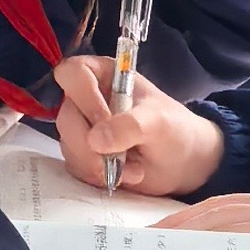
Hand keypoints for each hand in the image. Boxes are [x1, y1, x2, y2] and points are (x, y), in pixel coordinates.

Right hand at [52, 51, 223, 199]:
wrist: (182, 163)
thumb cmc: (174, 130)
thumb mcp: (159, 122)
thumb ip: (130, 126)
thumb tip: (95, 139)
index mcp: (104, 76)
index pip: (73, 73)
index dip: (84, 97)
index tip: (105, 119)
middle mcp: (87, 99)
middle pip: (66, 116)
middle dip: (92, 143)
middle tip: (121, 156)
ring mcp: (83, 128)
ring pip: (69, 145)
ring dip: (98, 164)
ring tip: (132, 168)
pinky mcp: (83, 155)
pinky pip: (75, 166)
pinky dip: (98, 176)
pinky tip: (123, 175)